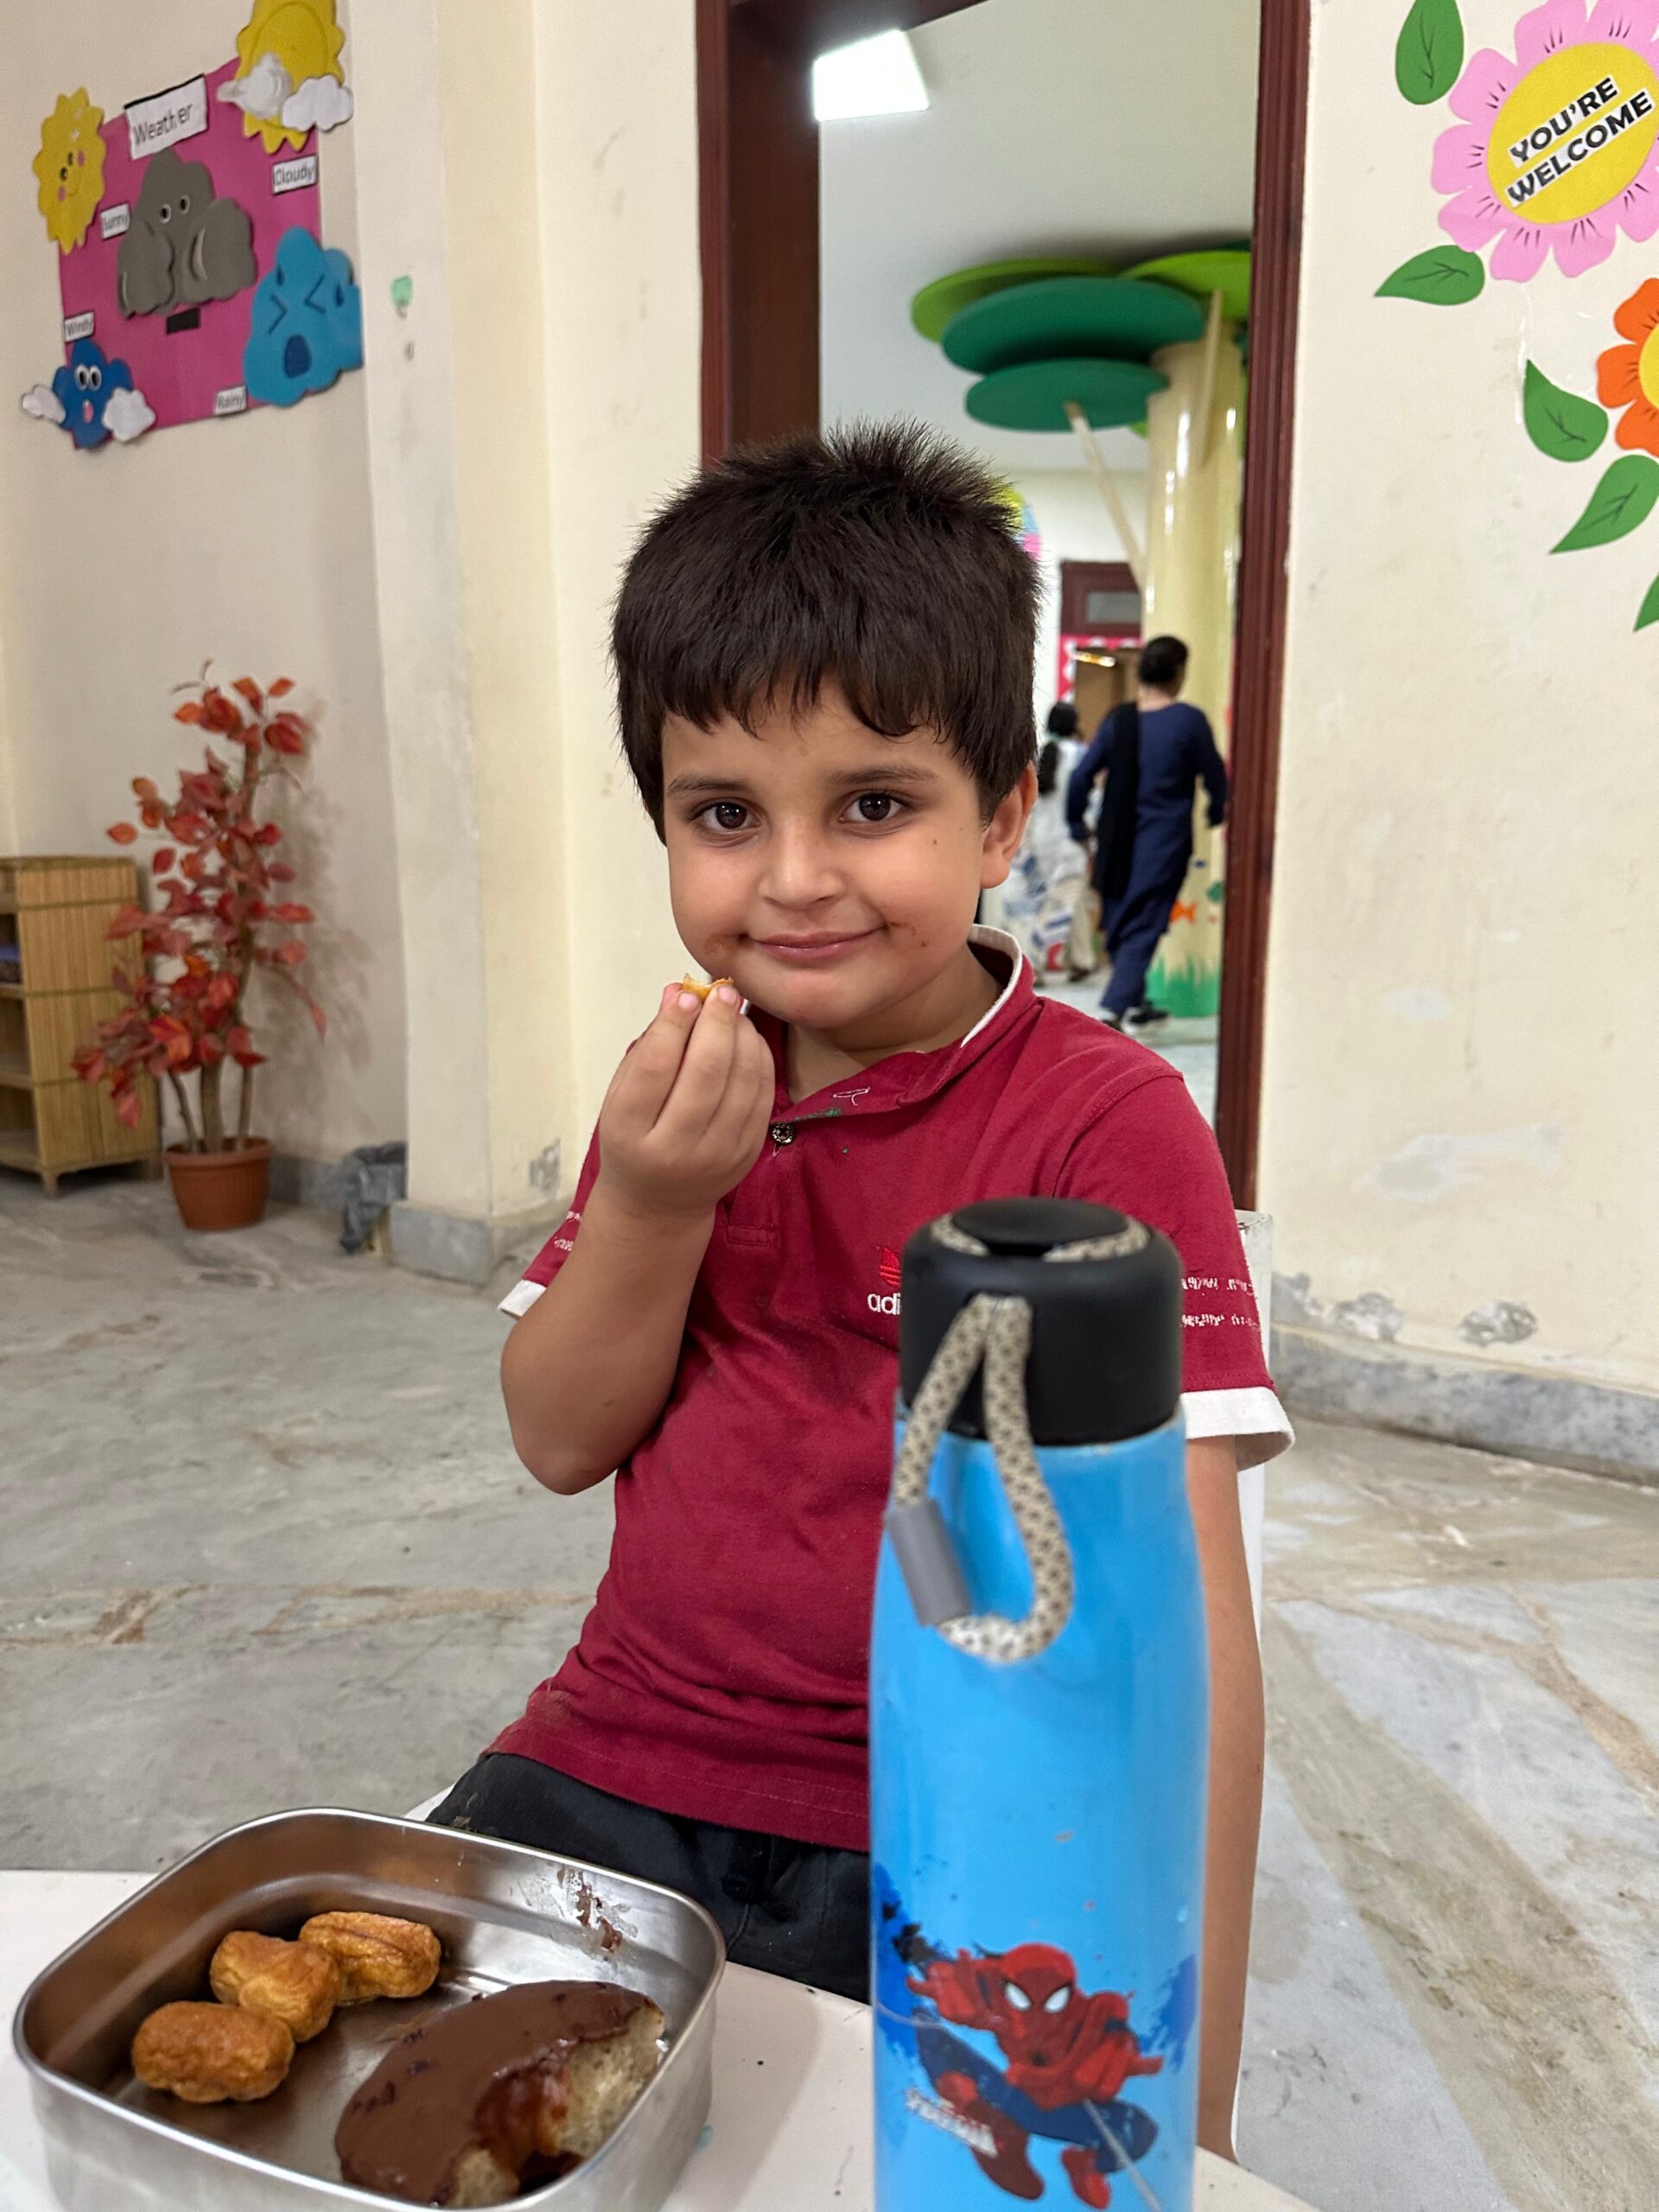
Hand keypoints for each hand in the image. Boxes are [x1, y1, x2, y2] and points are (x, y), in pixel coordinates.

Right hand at [595, 983, 773, 1223]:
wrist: (658, 1204)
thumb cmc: (634, 1137)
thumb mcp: (621, 1096)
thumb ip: (648, 1047)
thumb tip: (678, 993)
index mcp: (629, 1130)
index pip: (655, 1068)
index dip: (674, 1024)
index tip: (686, 994)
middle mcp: (674, 1148)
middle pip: (705, 1073)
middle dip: (717, 1023)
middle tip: (722, 991)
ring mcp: (716, 1155)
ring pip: (741, 1083)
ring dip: (743, 1037)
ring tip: (735, 1010)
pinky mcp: (747, 1155)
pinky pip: (762, 1097)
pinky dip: (760, 1060)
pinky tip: (749, 1038)